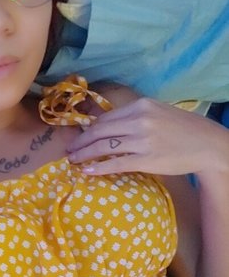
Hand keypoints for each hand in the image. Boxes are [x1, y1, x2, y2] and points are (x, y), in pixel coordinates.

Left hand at [67, 97, 228, 176]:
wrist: (206, 144)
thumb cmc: (182, 129)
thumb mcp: (157, 113)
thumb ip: (134, 117)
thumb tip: (107, 126)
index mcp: (141, 106)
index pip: (106, 118)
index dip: (89, 129)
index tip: (79, 136)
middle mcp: (140, 120)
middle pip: (100, 131)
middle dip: (81, 141)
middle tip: (69, 150)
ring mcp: (142, 140)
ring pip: (104, 147)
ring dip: (84, 154)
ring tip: (73, 160)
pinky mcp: (146, 159)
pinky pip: (116, 164)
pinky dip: (99, 168)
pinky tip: (87, 171)